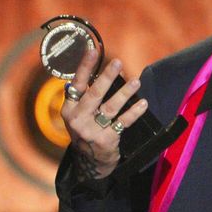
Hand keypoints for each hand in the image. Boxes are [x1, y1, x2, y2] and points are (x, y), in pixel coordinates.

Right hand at [60, 48, 148, 180]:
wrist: (90, 161)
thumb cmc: (87, 128)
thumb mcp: (78, 113)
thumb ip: (85, 94)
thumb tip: (102, 69)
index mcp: (69, 108)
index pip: (76, 84)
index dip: (85, 67)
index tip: (93, 50)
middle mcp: (77, 119)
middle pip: (94, 94)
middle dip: (107, 77)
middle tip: (118, 62)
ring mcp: (91, 131)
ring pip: (110, 108)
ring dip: (124, 93)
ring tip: (136, 81)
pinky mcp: (105, 140)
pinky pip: (122, 122)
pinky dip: (134, 112)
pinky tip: (143, 103)